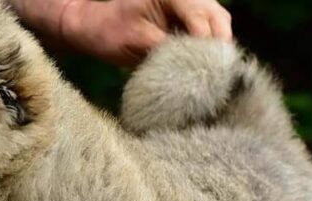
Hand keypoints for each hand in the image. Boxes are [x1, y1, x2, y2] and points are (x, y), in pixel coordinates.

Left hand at [16, 0, 232, 67]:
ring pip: (219, 23)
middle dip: (218, 49)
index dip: (208, 49)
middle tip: (216, 81)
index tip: (210, 78)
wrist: (92, 25)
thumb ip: (167, 51)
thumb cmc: (108, 31)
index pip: (201, 21)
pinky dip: (210, 47)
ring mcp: (189, 2)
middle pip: (218, 19)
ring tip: (212, 77)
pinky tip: (206, 69)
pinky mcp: (189, 14)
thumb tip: (194, 69)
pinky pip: (209, 29)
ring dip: (217, 48)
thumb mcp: (137, 43)